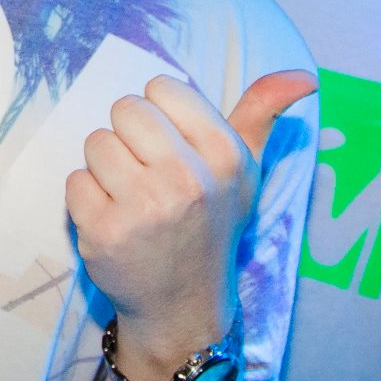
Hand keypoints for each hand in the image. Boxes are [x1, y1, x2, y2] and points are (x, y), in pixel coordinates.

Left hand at [65, 69, 314, 380]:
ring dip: (107, 166)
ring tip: (131, 195)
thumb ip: (264, 112)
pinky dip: (87, 197)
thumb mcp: (245, 169)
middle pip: (125, 108)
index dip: (160, 112)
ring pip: (96, 142)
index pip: (163, 86)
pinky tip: (114, 218)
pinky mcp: (104, 232)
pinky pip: (75, 180)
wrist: (184, 305)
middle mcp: (187, 179)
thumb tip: (305, 74)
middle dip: (130, 135)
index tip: (172, 143)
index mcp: (224, 154)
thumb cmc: (211, 224)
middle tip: (148, 171)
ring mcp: (143, 207)